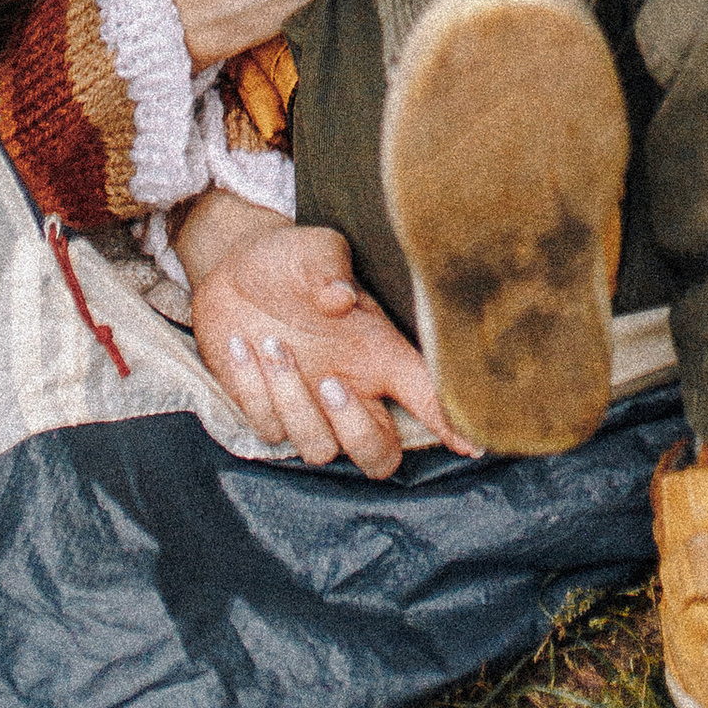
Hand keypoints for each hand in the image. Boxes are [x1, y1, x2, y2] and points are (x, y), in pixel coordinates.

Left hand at [182, 207, 475, 473]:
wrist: (235, 265)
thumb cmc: (292, 259)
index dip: (451, 424)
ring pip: (319, 451)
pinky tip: (242, 345)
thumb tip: (340, 296)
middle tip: (329, 382)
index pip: (425, 396)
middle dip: (357, 432)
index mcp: (378, 353)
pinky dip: (252, 389)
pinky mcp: (267, 411)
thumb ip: (330, 268)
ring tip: (271, 343)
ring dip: (292, 402)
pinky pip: (266, 428)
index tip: (472, 446)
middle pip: (379, 456)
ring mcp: (309, 407)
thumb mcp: (315, 251)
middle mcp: (352, 389)